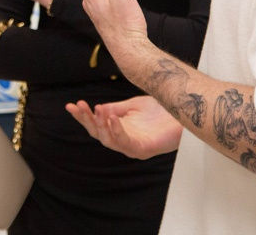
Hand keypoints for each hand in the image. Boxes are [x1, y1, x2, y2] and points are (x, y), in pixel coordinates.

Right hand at [65, 95, 182, 159]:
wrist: (183, 111)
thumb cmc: (161, 110)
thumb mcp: (132, 106)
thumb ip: (115, 109)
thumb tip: (97, 109)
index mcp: (120, 130)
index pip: (96, 125)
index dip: (83, 116)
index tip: (71, 105)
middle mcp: (124, 141)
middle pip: (98, 134)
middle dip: (87, 120)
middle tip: (78, 106)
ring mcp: (133, 147)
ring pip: (108, 140)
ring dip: (99, 125)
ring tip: (94, 110)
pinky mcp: (144, 149)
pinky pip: (125, 142)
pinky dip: (116, 130)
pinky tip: (111, 118)